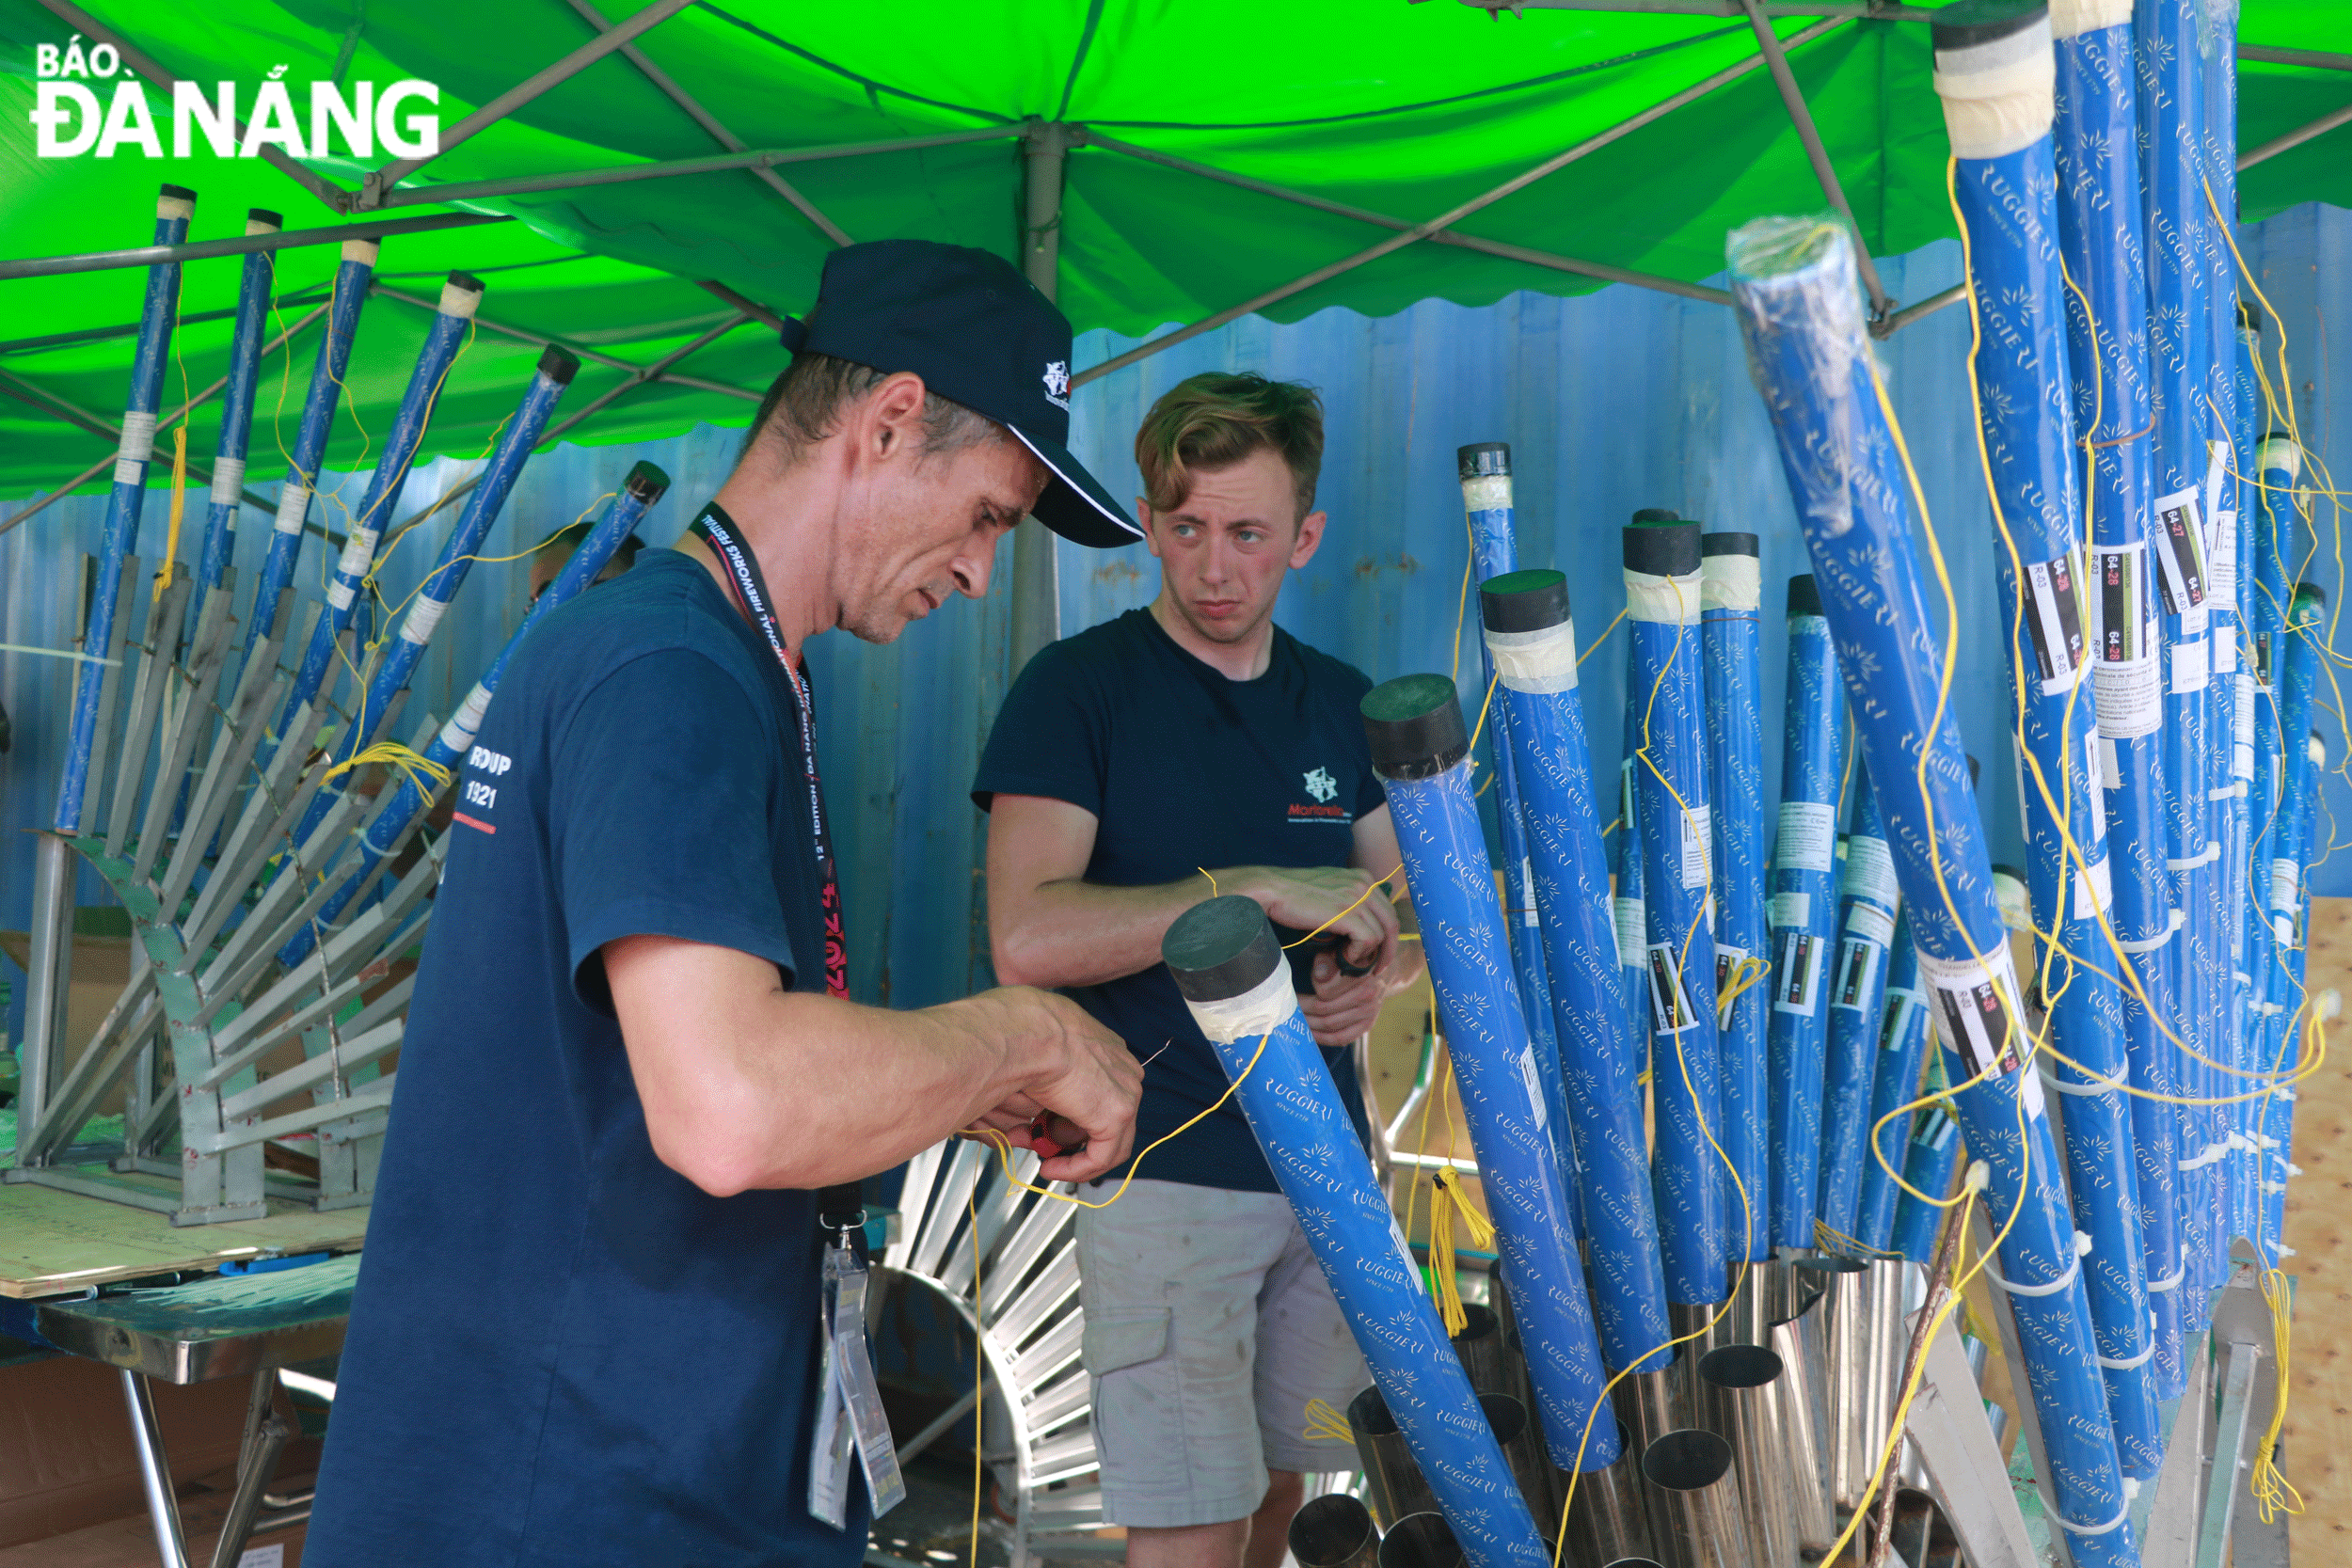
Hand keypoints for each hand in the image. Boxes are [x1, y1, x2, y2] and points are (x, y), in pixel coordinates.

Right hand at [965, 988, 1141, 1182]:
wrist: (1029, 1032)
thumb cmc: (1021, 1033)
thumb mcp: (1035, 1056)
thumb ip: (1040, 1085)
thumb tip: (1029, 1112)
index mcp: (1106, 1047)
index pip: (1099, 1091)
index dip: (1071, 1115)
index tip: (1044, 1125)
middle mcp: (1123, 1067)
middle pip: (1106, 1116)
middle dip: (1070, 1137)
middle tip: (1040, 1143)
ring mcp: (1126, 1090)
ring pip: (1110, 1140)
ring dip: (1073, 1156)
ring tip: (1044, 1161)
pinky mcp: (1117, 1115)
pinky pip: (1101, 1156)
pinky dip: (1075, 1168)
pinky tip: (1049, 1169)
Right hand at [1230, 865, 1398, 968]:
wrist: (1272, 890)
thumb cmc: (1295, 895)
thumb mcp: (1330, 893)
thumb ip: (1349, 903)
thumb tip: (1362, 925)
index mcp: (1363, 878)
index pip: (1387, 910)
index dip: (1387, 935)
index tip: (1378, 953)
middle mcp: (1364, 884)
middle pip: (1391, 922)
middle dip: (1388, 949)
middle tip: (1376, 967)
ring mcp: (1356, 897)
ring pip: (1382, 934)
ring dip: (1368, 954)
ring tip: (1350, 962)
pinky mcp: (1347, 912)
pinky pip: (1368, 939)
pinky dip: (1358, 953)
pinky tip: (1342, 956)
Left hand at [1299, 949, 1391, 1045]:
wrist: (1384, 970)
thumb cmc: (1357, 959)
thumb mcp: (1343, 953)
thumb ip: (1329, 961)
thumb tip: (1318, 974)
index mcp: (1360, 976)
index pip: (1325, 991)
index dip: (1305, 994)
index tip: (1290, 994)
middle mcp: (1367, 997)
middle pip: (1325, 1010)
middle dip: (1303, 1011)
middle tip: (1287, 1010)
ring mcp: (1368, 1014)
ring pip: (1331, 1025)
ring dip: (1310, 1025)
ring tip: (1295, 1020)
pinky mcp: (1367, 1025)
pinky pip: (1342, 1038)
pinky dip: (1323, 1039)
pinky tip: (1310, 1034)